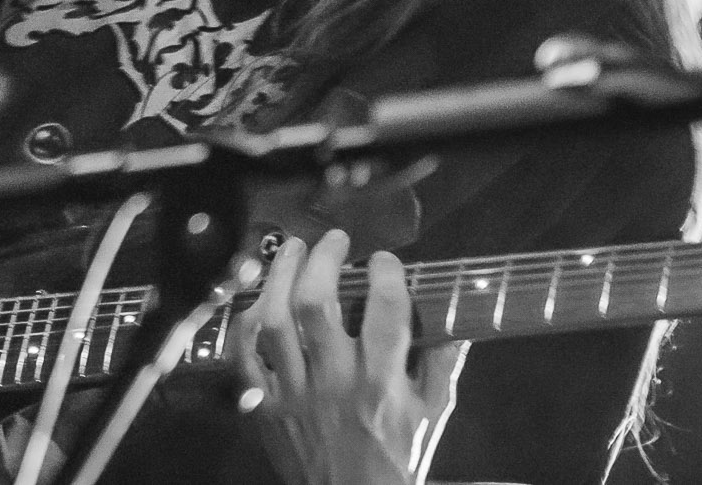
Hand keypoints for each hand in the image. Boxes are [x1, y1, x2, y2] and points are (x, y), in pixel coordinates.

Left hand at [228, 231, 467, 484]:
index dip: (385, 274)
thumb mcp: (432, 414)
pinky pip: (245, 354)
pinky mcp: (264, 404)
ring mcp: (293, 391)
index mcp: (381, 382)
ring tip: (292, 248)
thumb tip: (456, 319)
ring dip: (280, 276)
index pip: (385, 312)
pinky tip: (260, 296)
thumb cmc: (396, 460)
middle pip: (317, 303)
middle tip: (333, 240)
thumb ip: (441, 364)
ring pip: (275, 320)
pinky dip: (247, 321)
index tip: (384, 258)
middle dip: (322, 260)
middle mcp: (334, 380)